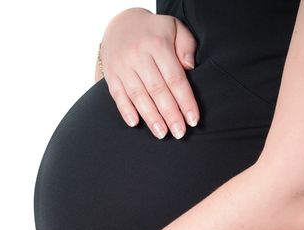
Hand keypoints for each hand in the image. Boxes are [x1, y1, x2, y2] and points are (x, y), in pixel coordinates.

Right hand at [98, 7, 199, 139]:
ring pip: (138, 95)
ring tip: (161, 134)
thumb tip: (189, 69)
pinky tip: (135, 123)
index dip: (185, 101)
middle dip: (169, 114)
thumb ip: (186, 46)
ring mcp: (122, 66)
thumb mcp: (175, 28)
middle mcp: (138, 55)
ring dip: (150, 117)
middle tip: (179, 133)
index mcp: (157, 44)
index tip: (192, 120)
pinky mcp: (110, 74)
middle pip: (157, 90)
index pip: (174, 78)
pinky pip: (117, 95)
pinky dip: (125, 110)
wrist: (122, 22)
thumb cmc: (155, 31)